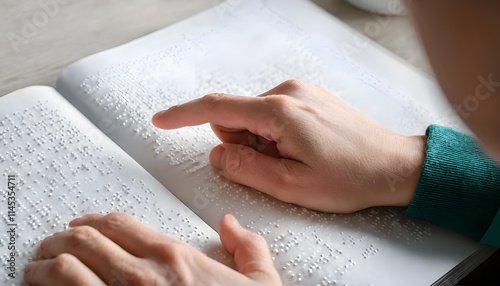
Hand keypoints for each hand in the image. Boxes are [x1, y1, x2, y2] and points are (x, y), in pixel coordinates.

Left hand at [24, 213, 280, 285]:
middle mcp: (142, 276)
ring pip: (64, 271)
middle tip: (51, 244)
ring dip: (43, 265)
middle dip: (61, 238)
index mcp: (174, 258)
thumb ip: (249, 247)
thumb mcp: (262, 284)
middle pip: (85, 241)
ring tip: (36, 267)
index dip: (93, 220)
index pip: (118, 223)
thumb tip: (231, 223)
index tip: (80, 224)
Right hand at [152, 80, 425, 212]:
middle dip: (242, 145)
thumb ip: (247, 169)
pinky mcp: (308, 97)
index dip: (183, 115)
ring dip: (261, 142)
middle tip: (274, 168)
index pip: (217, 108)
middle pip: (236, 117)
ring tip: (295, 160)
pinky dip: (275, 134)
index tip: (160, 120)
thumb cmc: (350, 178)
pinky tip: (304, 150)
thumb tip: (217, 153)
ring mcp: (300, 92)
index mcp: (280, 113)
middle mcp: (288, 93)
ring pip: (254, 117)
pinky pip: (273, 114)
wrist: (394, 165)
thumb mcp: (292, 186)